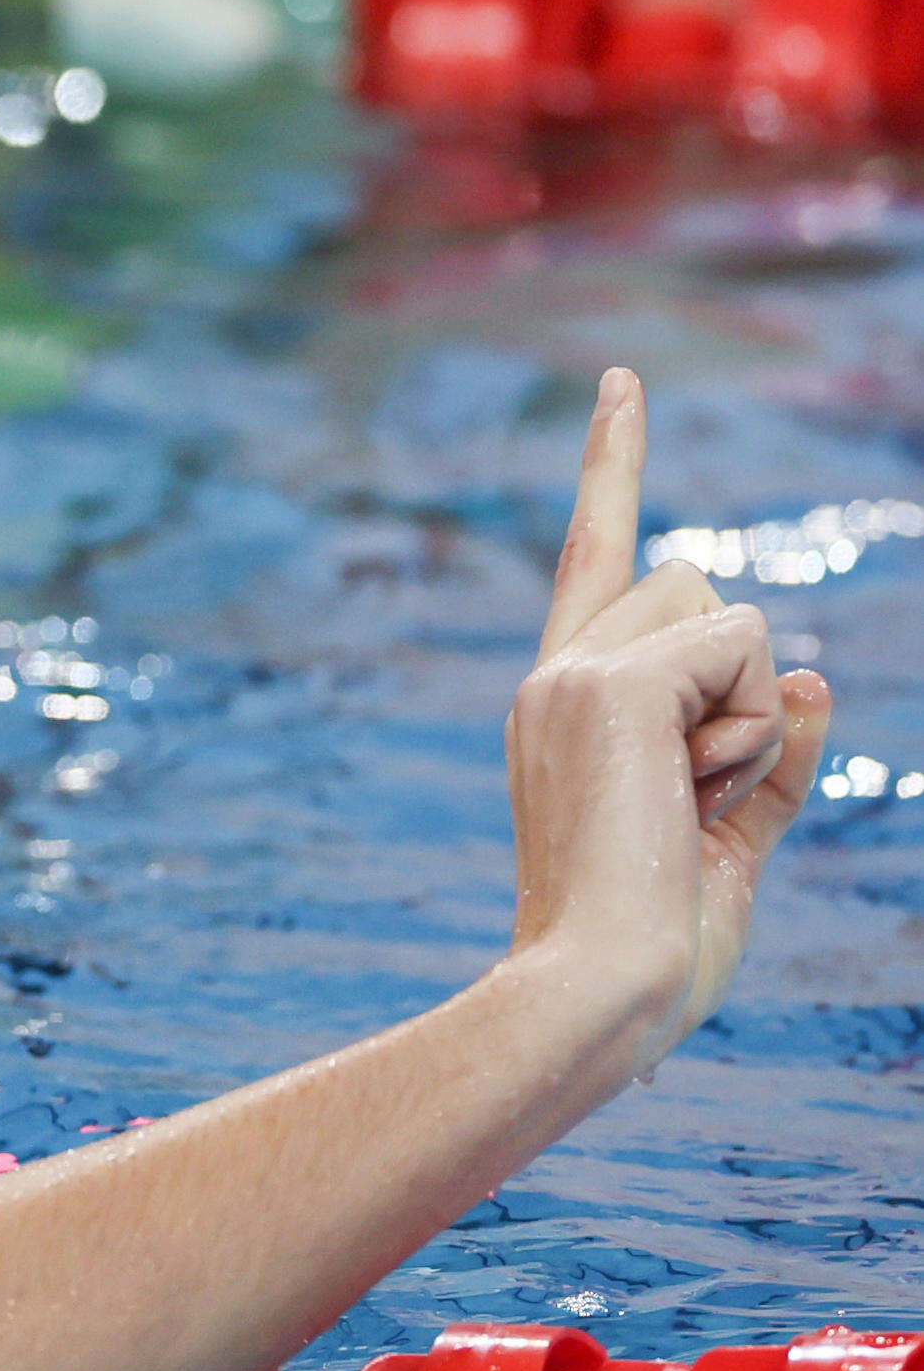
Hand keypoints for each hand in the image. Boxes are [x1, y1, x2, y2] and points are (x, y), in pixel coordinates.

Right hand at [505, 369, 831, 1066]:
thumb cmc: (653, 944)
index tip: (625, 383)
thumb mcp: (731, 837)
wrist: (598, 987)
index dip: (615, 465)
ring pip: (729, 615)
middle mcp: (556, 675)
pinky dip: (748, 730)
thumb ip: (773, 754)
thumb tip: (815, 672)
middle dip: (739, 681)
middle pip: (703, 588)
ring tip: (685, 802)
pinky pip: (744, 656)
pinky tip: (685, 794)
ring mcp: (572, 674)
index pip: (601, 560)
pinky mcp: (606, 686)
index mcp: (566, 706)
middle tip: (689, 797)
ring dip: (747, 714)